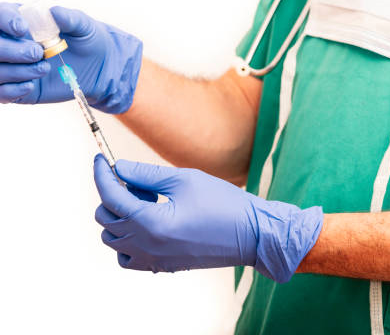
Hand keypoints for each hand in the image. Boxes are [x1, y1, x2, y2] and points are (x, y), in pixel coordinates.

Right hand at [0, 2, 141, 112]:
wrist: (99, 67)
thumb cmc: (88, 40)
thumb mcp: (84, 26)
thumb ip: (70, 18)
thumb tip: (54, 12)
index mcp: (19, 20)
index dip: (4, 20)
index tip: (23, 29)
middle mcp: (9, 42)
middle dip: (9, 50)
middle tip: (38, 53)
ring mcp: (10, 66)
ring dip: (16, 71)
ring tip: (44, 68)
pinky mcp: (15, 88)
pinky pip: (0, 93)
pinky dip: (12, 90)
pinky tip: (32, 86)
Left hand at [93, 155, 323, 282]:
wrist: (252, 235)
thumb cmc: (223, 204)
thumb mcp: (185, 179)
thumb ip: (146, 174)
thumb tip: (119, 168)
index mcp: (150, 224)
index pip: (110, 196)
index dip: (102, 174)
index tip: (101, 159)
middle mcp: (146, 246)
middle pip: (107, 218)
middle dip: (115, 193)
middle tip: (141, 180)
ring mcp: (153, 260)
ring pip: (114, 238)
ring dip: (122, 215)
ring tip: (150, 200)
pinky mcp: (162, 266)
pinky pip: (128, 257)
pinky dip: (128, 239)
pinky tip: (150, 223)